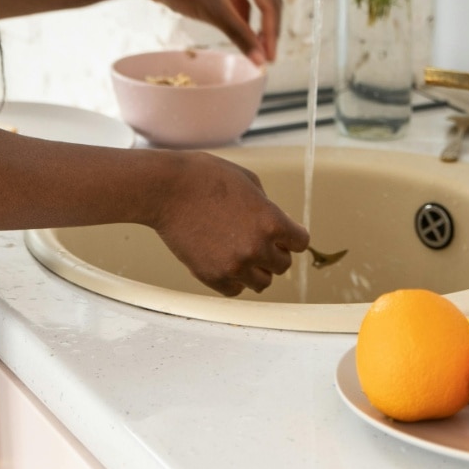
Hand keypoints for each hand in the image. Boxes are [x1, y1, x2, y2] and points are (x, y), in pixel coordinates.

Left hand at [141, 0, 281, 65]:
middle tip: (267, 58)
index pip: (270, 4)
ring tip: (256, 53)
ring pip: (256, 7)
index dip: (272, 33)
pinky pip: (242, 6)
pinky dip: (243, 23)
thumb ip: (240, 36)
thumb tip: (260, 61)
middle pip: (268, 4)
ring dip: (256, 29)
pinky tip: (241, 40)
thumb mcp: (214, 12)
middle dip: (268, 31)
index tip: (270, 58)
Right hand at [150, 152, 308, 296]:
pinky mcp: (212, 276)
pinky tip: (226, 263)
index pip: (301, 243)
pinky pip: (235, 290)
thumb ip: (267, 207)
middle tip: (256, 242)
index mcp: (272, 221)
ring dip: (256, 270)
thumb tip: (276, 227)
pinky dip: (234, 280)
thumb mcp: (249, 181)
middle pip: (283, 265)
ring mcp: (235, 265)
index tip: (282, 236)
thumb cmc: (205, 177)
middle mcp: (257, 248)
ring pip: (262, 282)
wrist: (167, 189)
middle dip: (273, 253)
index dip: (292, 237)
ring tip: (241, 255)